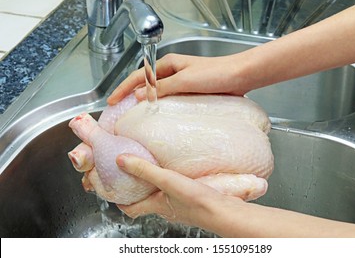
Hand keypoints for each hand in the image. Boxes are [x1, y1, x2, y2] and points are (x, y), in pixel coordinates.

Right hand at [107, 53, 251, 104]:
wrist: (240, 76)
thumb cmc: (215, 74)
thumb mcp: (185, 80)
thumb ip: (161, 88)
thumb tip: (137, 95)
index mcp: (168, 64)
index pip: (138, 76)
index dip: (123, 88)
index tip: (111, 100)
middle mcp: (173, 71)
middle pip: (145, 84)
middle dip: (131, 95)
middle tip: (119, 110)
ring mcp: (182, 82)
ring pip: (158, 92)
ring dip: (146, 102)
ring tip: (135, 116)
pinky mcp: (191, 91)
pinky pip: (171, 99)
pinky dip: (162, 106)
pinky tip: (159, 116)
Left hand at [116, 154, 243, 228]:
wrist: (223, 212)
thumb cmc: (196, 201)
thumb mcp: (167, 181)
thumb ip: (145, 170)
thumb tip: (121, 160)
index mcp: (156, 206)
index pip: (131, 209)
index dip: (120, 201)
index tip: (114, 190)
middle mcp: (166, 209)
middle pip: (145, 202)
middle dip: (137, 191)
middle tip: (132, 175)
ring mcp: (180, 207)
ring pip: (161, 198)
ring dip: (155, 187)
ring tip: (153, 170)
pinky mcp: (193, 202)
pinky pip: (176, 193)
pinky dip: (171, 185)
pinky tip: (178, 174)